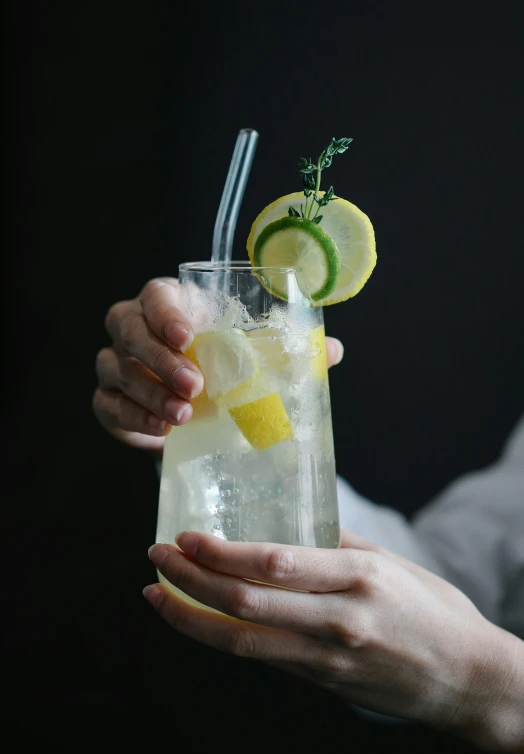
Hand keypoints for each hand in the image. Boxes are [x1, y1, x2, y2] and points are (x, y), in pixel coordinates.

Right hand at [93, 276, 344, 452]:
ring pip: (116, 368)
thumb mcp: (251, 354)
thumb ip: (285, 349)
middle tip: (195, 386)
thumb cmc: (221, 367)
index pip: (155, 295)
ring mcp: (115, 363)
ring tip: (184, 416)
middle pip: (129, 330)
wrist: (193, 408)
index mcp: (168, 304)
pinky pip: (108, 405)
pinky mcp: (109, 399)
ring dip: (149, 392)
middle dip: (161, 358)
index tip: (189, 338)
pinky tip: (161, 431)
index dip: (166, 314)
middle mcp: (133, 327)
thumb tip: (332, 351)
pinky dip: (133, 418)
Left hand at [144, 530, 523, 753]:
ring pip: (242, 640)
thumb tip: (285, 526)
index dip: (222, 552)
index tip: (187, 536)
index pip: (275, 563)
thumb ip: (335, 545)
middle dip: (191, 579)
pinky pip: (261, 657)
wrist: (466, 679)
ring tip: (158, 595)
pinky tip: (197, 620)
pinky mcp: (321, 681)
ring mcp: (327, 657)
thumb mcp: (390, 563)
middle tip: (158, 556)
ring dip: (191, 617)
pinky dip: (220, 638)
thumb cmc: (433, 612)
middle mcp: (338, 619)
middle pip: (246, 602)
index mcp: (358, 577)